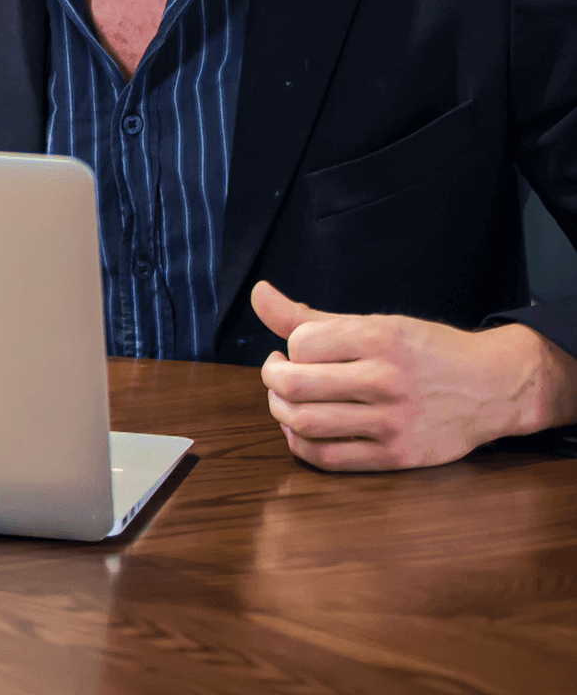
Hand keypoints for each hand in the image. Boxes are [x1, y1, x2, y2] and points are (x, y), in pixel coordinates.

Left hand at [253, 280, 576, 470]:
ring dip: (280, 410)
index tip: (298, 350)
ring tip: (287, 399)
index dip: (289, 347)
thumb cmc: (427, 352)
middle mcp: (387, 380)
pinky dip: (300, 444)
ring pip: (305, 423)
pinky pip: (328, 458)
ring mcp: (394, 422)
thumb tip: (258, 293)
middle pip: (295, 385)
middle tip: (278, 372)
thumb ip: (310, 316)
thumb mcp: (375, 323)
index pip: (302, 343)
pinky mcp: (398, 456)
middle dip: (272, 378)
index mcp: (382, 339)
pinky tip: (302, 428)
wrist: (495, 387)